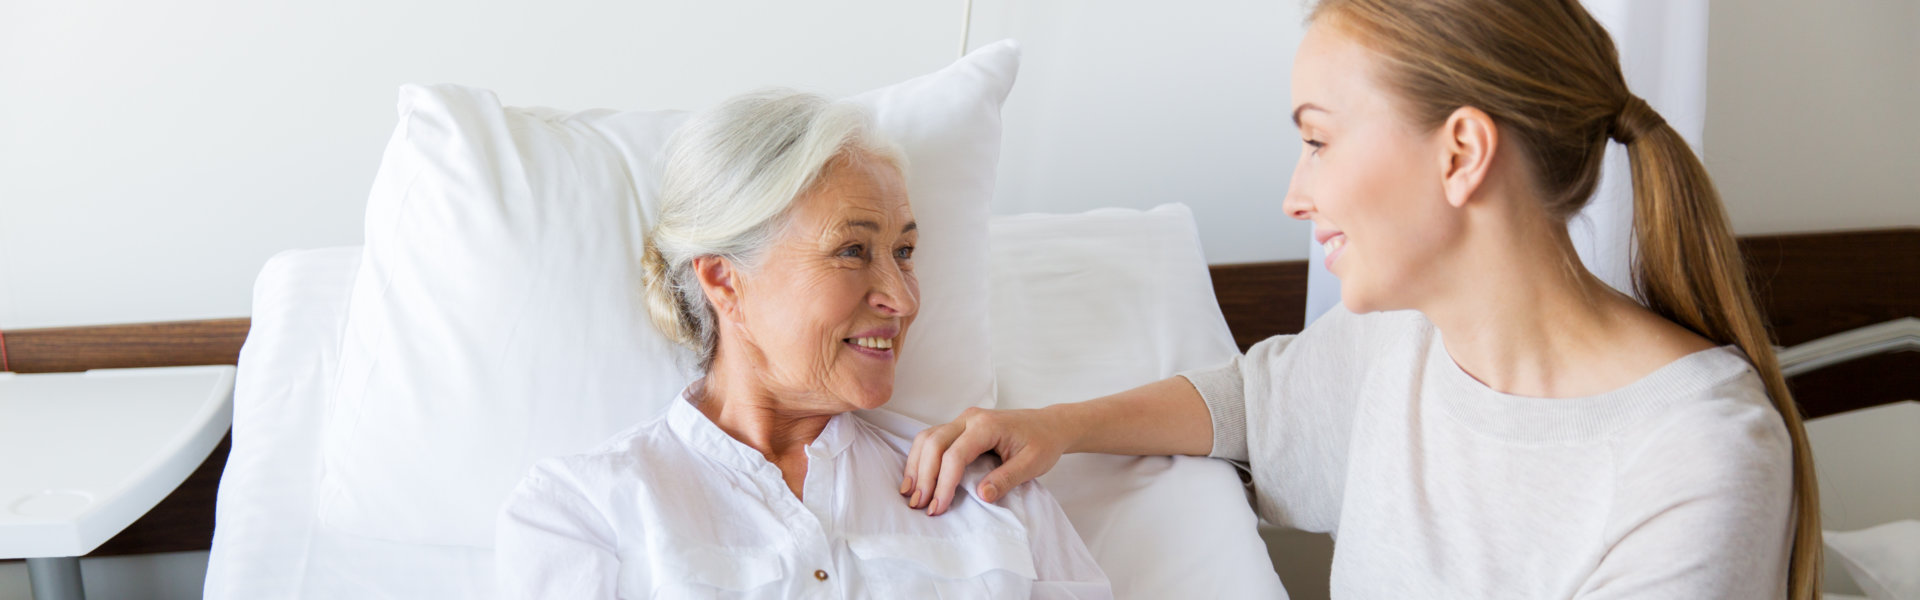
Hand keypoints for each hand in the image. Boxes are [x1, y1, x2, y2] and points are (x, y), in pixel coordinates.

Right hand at [900, 406, 1073, 515]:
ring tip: (910, 494)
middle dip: (924, 476)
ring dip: (916, 466)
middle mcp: (969, 418)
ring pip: (927, 438)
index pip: (955, 455)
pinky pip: (932, 439)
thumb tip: (981, 496)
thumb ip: (1006, 479)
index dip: (944, 483)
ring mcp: (962, 420)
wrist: (1049, 425)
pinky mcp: (959, 427)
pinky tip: (916, 478)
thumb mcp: (1032, 464)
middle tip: (918, 505)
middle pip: (934, 443)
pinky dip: (921, 458)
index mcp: (987, 425)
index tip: (938, 508)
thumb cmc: (1043, 443)